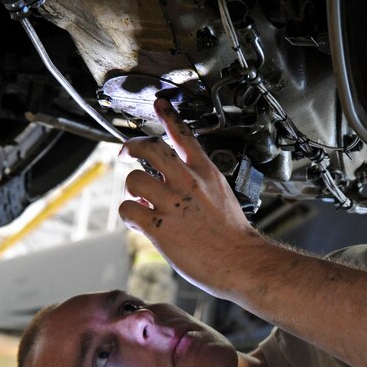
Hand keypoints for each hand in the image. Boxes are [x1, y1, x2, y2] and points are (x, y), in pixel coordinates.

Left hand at [118, 98, 256, 297]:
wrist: (241, 261)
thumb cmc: (234, 237)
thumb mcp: (223, 196)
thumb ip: (200, 185)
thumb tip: (176, 185)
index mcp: (206, 174)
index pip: (184, 136)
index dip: (168, 117)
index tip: (159, 105)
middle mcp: (188, 183)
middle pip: (150, 148)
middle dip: (132, 147)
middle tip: (126, 153)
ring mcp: (172, 203)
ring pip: (134, 179)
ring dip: (133, 191)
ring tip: (142, 202)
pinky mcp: (159, 226)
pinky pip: (128, 210)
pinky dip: (129, 215)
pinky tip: (139, 222)